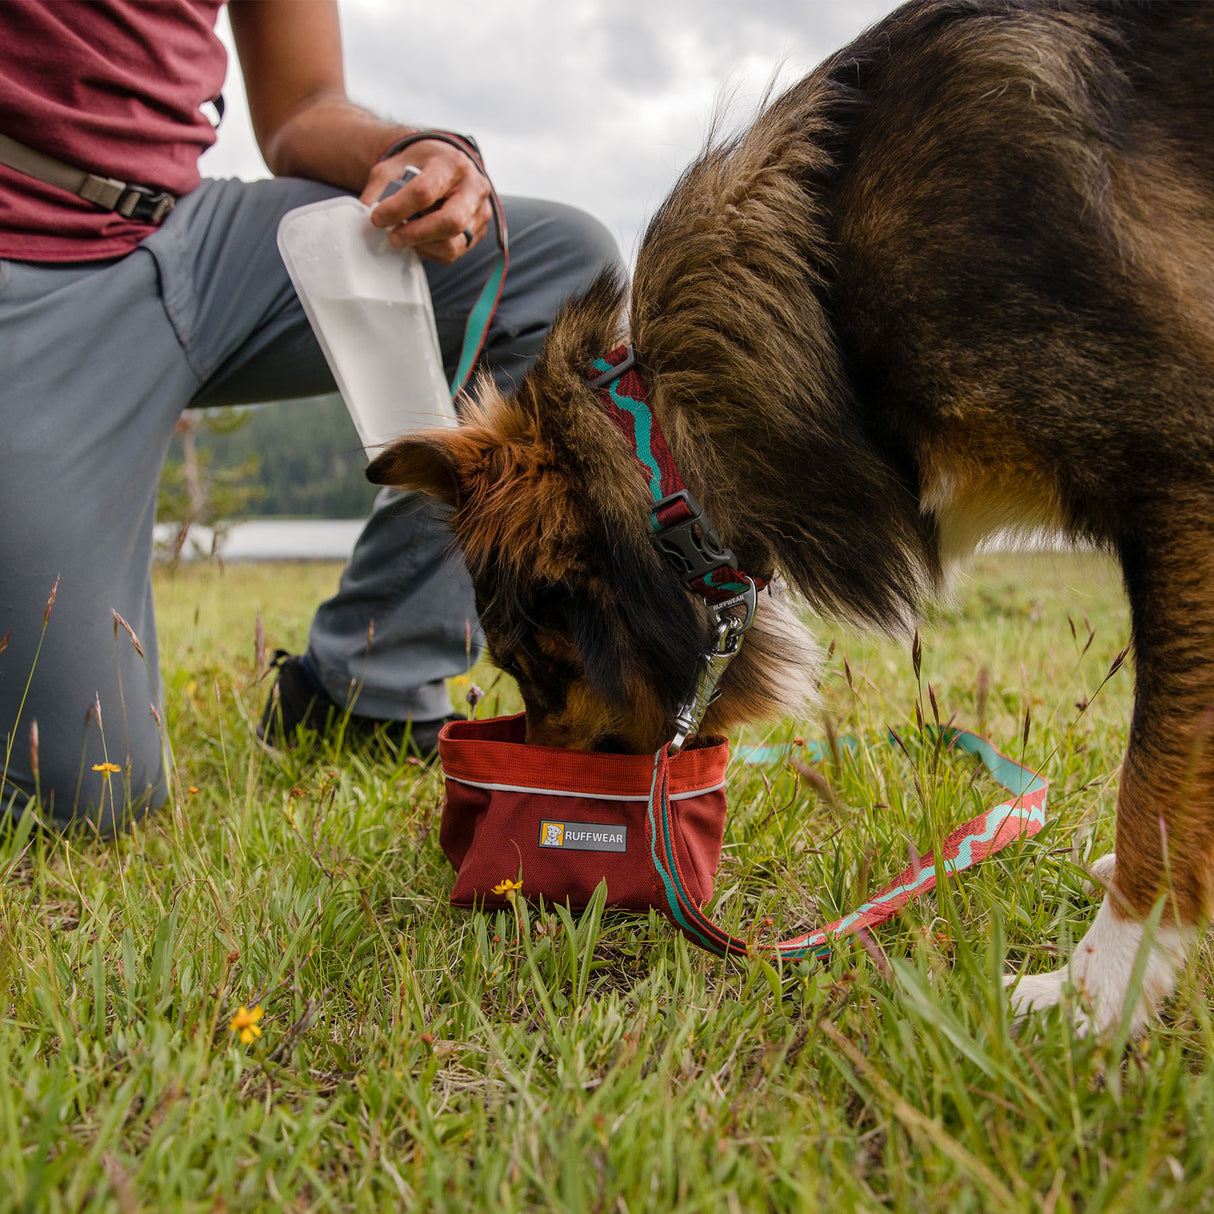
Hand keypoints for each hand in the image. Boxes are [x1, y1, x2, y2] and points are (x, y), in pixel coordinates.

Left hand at [362, 139, 491, 263]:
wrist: (444, 164)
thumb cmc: (420, 164)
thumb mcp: (396, 165)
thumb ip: (381, 188)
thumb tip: (367, 214)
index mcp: (452, 163)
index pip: (425, 191)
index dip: (398, 209)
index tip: (377, 218)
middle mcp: (474, 187)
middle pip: (450, 221)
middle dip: (416, 234)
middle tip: (393, 237)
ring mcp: (480, 212)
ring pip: (454, 243)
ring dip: (423, 246)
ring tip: (404, 237)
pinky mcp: (479, 232)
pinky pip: (454, 252)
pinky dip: (432, 252)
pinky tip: (419, 240)